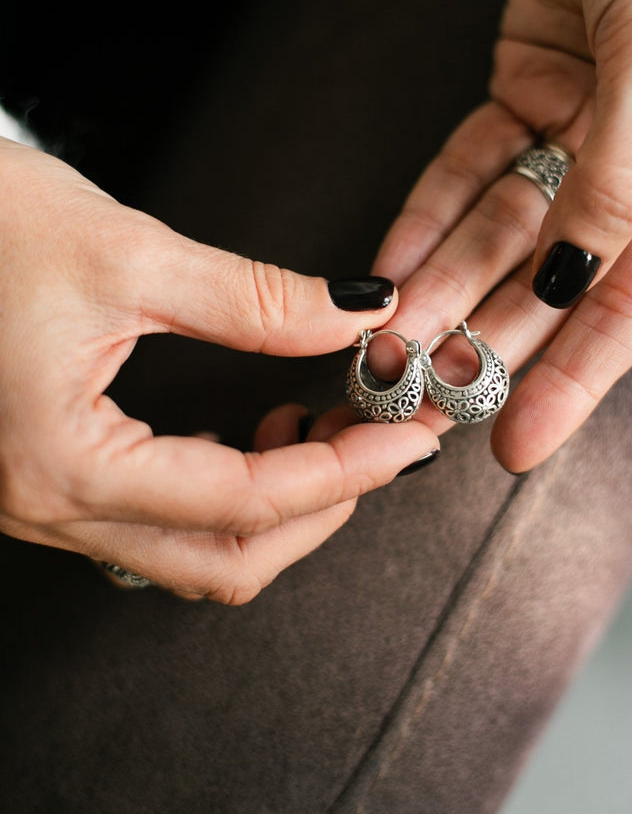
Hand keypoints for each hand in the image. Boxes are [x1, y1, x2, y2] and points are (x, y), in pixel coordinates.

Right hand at [0, 140, 437, 601]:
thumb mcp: (128, 253)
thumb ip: (257, 300)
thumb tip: (358, 316)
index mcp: (61, 462)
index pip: (243, 500)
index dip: (344, 470)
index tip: (408, 435)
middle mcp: (44, 507)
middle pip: (223, 560)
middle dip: (322, 507)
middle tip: (381, 439)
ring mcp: (41, 504)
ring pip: (191, 554)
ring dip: (278, 505)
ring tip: (327, 426)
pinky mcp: (48, 481)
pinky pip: (157, 524)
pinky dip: (228, 495)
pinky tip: (258, 431)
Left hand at [374, 0, 631, 469]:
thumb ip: (618, 174)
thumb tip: (572, 278)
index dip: (574, 380)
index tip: (519, 442)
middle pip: (556, 283)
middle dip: (489, 344)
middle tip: (426, 402)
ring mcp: (582, 137)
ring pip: (503, 236)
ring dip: (445, 290)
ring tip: (391, 345)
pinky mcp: (526, 97)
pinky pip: (469, 172)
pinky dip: (428, 218)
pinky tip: (393, 268)